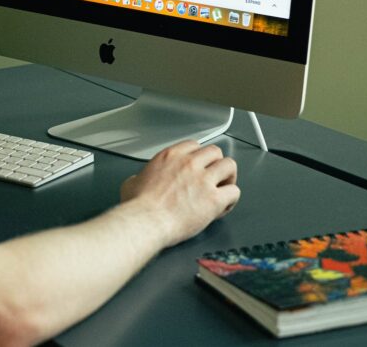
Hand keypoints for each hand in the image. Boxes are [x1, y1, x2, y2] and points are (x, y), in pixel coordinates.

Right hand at [120, 141, 239, 247]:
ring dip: (228, 177)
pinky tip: (223, 207)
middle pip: (215, 151)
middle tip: (213, 176)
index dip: (199, 157)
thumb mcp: (131, 183)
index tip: (198, 166)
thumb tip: (137, 182)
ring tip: (223, 188)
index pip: (194, 145)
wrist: (146, 221)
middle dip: (216, 163)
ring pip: (230, 166)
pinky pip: (234, 192)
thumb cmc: (139, 206)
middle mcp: (189, 163)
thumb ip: (139, 177)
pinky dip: (231, 199)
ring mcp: (204, 180)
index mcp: (170, 156)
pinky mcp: (214, 199)